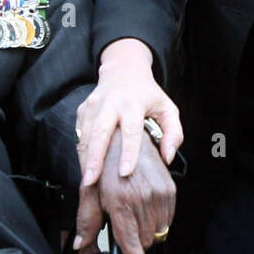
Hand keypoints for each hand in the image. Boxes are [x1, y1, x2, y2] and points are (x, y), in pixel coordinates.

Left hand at [73, 127, 175, 253]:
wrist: (125, 138)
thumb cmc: (106, 164)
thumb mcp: (91, 192)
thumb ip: (87, 221)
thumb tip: (81, 245)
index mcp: (120, 202)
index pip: (132, 244)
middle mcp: (142, 199)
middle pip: (145, 241)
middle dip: (136, 243)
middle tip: (126, 229)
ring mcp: (158, 194)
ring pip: (158, 232)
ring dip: (148, 232)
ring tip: (136, 217)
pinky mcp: (169, 189)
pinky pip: (168, 218)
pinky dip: (159, 220)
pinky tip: (147, 210)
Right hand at [76, 38, 182, 185]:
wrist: (123, 70)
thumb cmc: (148, 94)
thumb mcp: (167, 108)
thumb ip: (173, 132)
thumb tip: (167, 158)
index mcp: (133, 102)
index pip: (130, 130)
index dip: (128, 152)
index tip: (125, 172)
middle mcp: (110, 103)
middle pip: (100, 132)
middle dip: (95, 158)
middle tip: (92, 181)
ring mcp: (93, 106)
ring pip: (86, 135)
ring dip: (85, 159)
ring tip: (87, 183)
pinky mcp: (83, 110)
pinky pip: (80, 135)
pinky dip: (81, 153)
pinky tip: (85, 169)